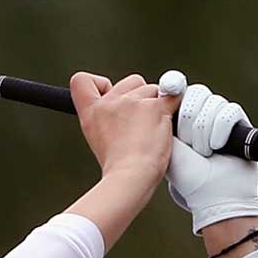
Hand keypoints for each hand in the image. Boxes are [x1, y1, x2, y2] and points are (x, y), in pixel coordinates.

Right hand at [70, 72, 183, 190]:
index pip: (82, 79)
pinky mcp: (155, 106)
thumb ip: (108, 115)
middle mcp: (110, 102)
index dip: (100, 84)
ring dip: (156, 105)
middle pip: (131, 81)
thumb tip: (128, 101)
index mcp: (91, 111)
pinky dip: (175, 105)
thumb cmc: (119, 165)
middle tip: (138, 125)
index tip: (110, 96)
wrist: (131, 178)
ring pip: (152, 89)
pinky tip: (169, 120)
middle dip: (139, 96)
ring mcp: (133, 102)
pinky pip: (173, 94)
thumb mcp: (99, 137)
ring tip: (151, 131)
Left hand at [160, 73, 257, 233]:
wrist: (214, 195)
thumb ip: (163, 117)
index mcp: (183, 119)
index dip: (177, 96)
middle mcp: (203, 115)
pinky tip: (217, 148)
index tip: (171, 101)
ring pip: (213, 102)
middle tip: (189, 145)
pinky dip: (220, 130)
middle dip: (189, 119)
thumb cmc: (188, 176)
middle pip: (196, 93)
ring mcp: (222, 119)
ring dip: (204, 131)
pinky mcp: (240, 124)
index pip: (181, 93)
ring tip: (204, 152)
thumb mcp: (167, 144)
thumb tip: (163, 91)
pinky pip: (229, 112)